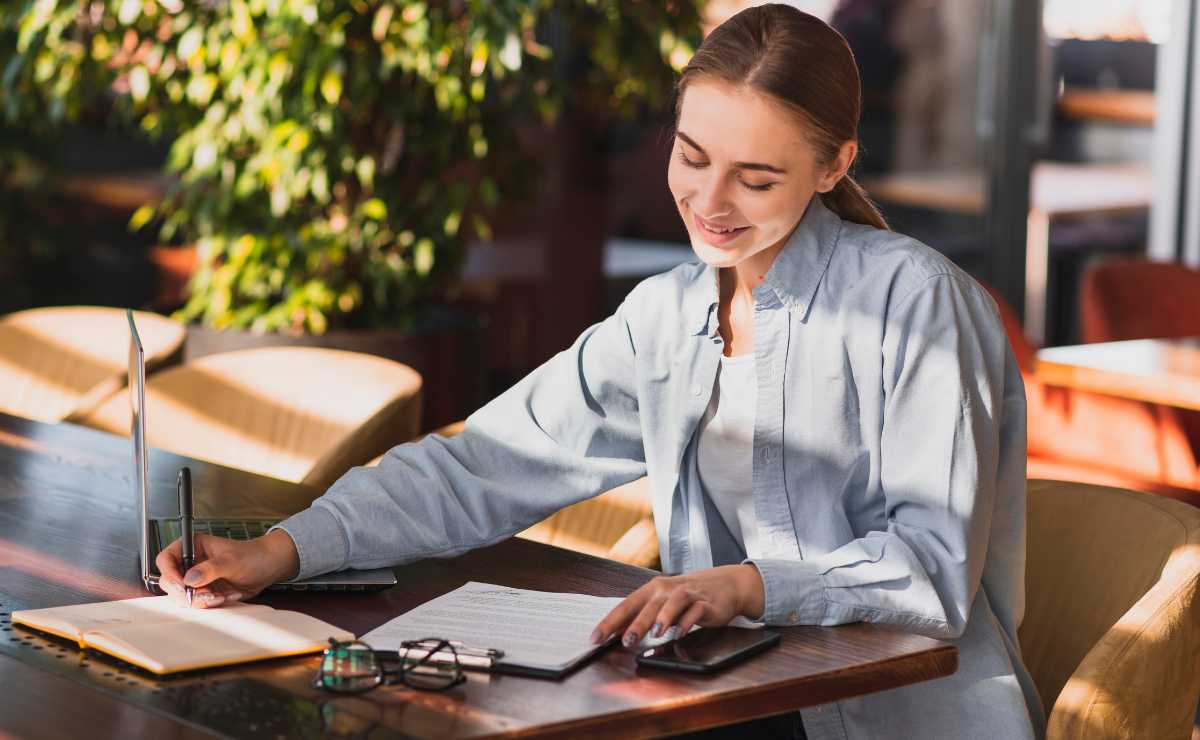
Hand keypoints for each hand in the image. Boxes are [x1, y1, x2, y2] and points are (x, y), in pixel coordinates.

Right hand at [156, 529, 300, 608]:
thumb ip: (211, 569)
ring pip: (182, 597)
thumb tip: (190, 579)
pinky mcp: (204, 592)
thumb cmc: (252, 555)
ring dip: (201, 601)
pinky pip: (197, 604)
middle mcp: (191, 563)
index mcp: (193, 546)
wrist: (268, 567)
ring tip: (222, 595)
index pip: (166, 559)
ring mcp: (196, 579)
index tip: (182, 585)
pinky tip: (228, 596)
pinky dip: (211, 604)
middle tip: (206, 594)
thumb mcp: (232, 560)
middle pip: (170, 582)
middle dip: (187, 593)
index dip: (169, 573)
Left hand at [591, 564, 765, 647]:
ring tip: (654, 634)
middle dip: (635, 624)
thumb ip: (640, 617)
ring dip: (662, 618)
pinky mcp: (705, 603)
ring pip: (672, 604)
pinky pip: (695, 611)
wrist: (723, 584)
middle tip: (625, 641)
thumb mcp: (661, 603)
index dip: (610, 621)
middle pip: (648, 606)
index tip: (596, 637)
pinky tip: (680, 633)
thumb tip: (615, 633)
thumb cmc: (686, 595)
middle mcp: (666, 590)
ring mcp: (687, 595)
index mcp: (651, 590)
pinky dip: (687, 622)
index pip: (626, 605)